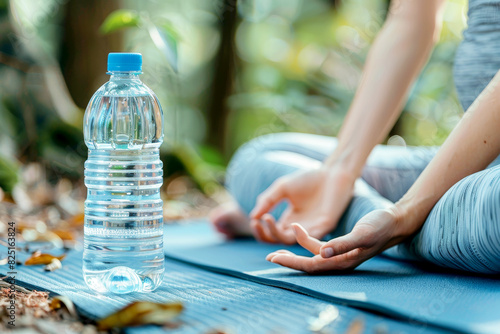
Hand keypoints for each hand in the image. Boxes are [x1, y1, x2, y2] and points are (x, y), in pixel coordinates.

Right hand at [249, 166, 356, 243]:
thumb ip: (268, 200)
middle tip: (258, 222)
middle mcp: (300, 228)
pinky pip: (311, 237)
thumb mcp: (282, 188)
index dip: (261, 231)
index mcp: (290, 220)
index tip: (254, 220)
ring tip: (268, 218)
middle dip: (266, 235)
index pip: (272, 234)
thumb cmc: (309, 179)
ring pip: (291, 241)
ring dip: (277, 234)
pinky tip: (290, 222)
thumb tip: (253, 217)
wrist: (333, 172)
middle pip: (279, 241)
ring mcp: (313, 228)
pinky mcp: (326, 226)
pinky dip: (299, 234)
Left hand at [266, 208, 412, 272]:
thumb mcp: (362, 233)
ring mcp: (340, 254)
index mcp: (343, 261)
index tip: (273, 257)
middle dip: (289, 262)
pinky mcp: (342, 246)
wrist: (395, 221)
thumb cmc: (380, 226)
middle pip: (309, 265)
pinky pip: (319, 247)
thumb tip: (323, 252)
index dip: (292, 263)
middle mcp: (340, 261)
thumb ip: (343, 243)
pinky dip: (306, 241)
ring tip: (278, 248)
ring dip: (295, 251)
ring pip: (312, 256)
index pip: (312, 265)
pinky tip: (298, 233)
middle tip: (269, 258)